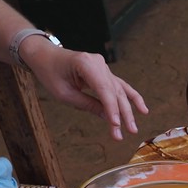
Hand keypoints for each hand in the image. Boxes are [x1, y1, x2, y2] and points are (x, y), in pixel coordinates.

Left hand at [25, 43, 148, 140]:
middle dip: (123, 113)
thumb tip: (109, 119)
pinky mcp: (105, 72)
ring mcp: (103, 67)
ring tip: (134, 128)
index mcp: (86, 64)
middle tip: (129, 132)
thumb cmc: (50, 72)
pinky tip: (142, 109)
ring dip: (129, 110)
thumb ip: (88, 105)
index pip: (104, 90)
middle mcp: (98, 63)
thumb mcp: (64, 93)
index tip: (116, 125)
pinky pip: (120, 86)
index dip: (111, 108)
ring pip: (120, 91)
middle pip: (115, 92)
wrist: (45, 55)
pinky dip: (131, 98)